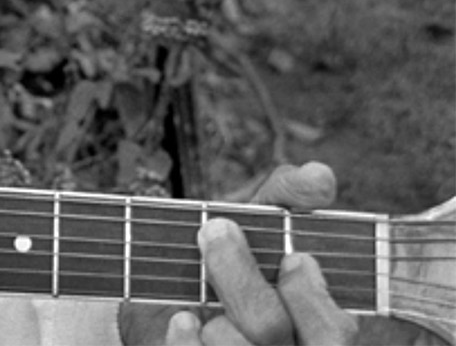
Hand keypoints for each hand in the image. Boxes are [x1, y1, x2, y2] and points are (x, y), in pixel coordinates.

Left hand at [122, 164, 349, 345]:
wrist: (167, 293)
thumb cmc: (228, 258)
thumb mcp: (255, 222)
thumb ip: (287, 196)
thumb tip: (319, 174)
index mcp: (319, 326)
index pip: (336, 330)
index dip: (314, 300)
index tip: (294, 257)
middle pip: (272, 331)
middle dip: (243, 282)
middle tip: (217, 232)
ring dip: (211, 314)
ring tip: (199, 294)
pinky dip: (186, 341)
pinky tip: (182, 319)